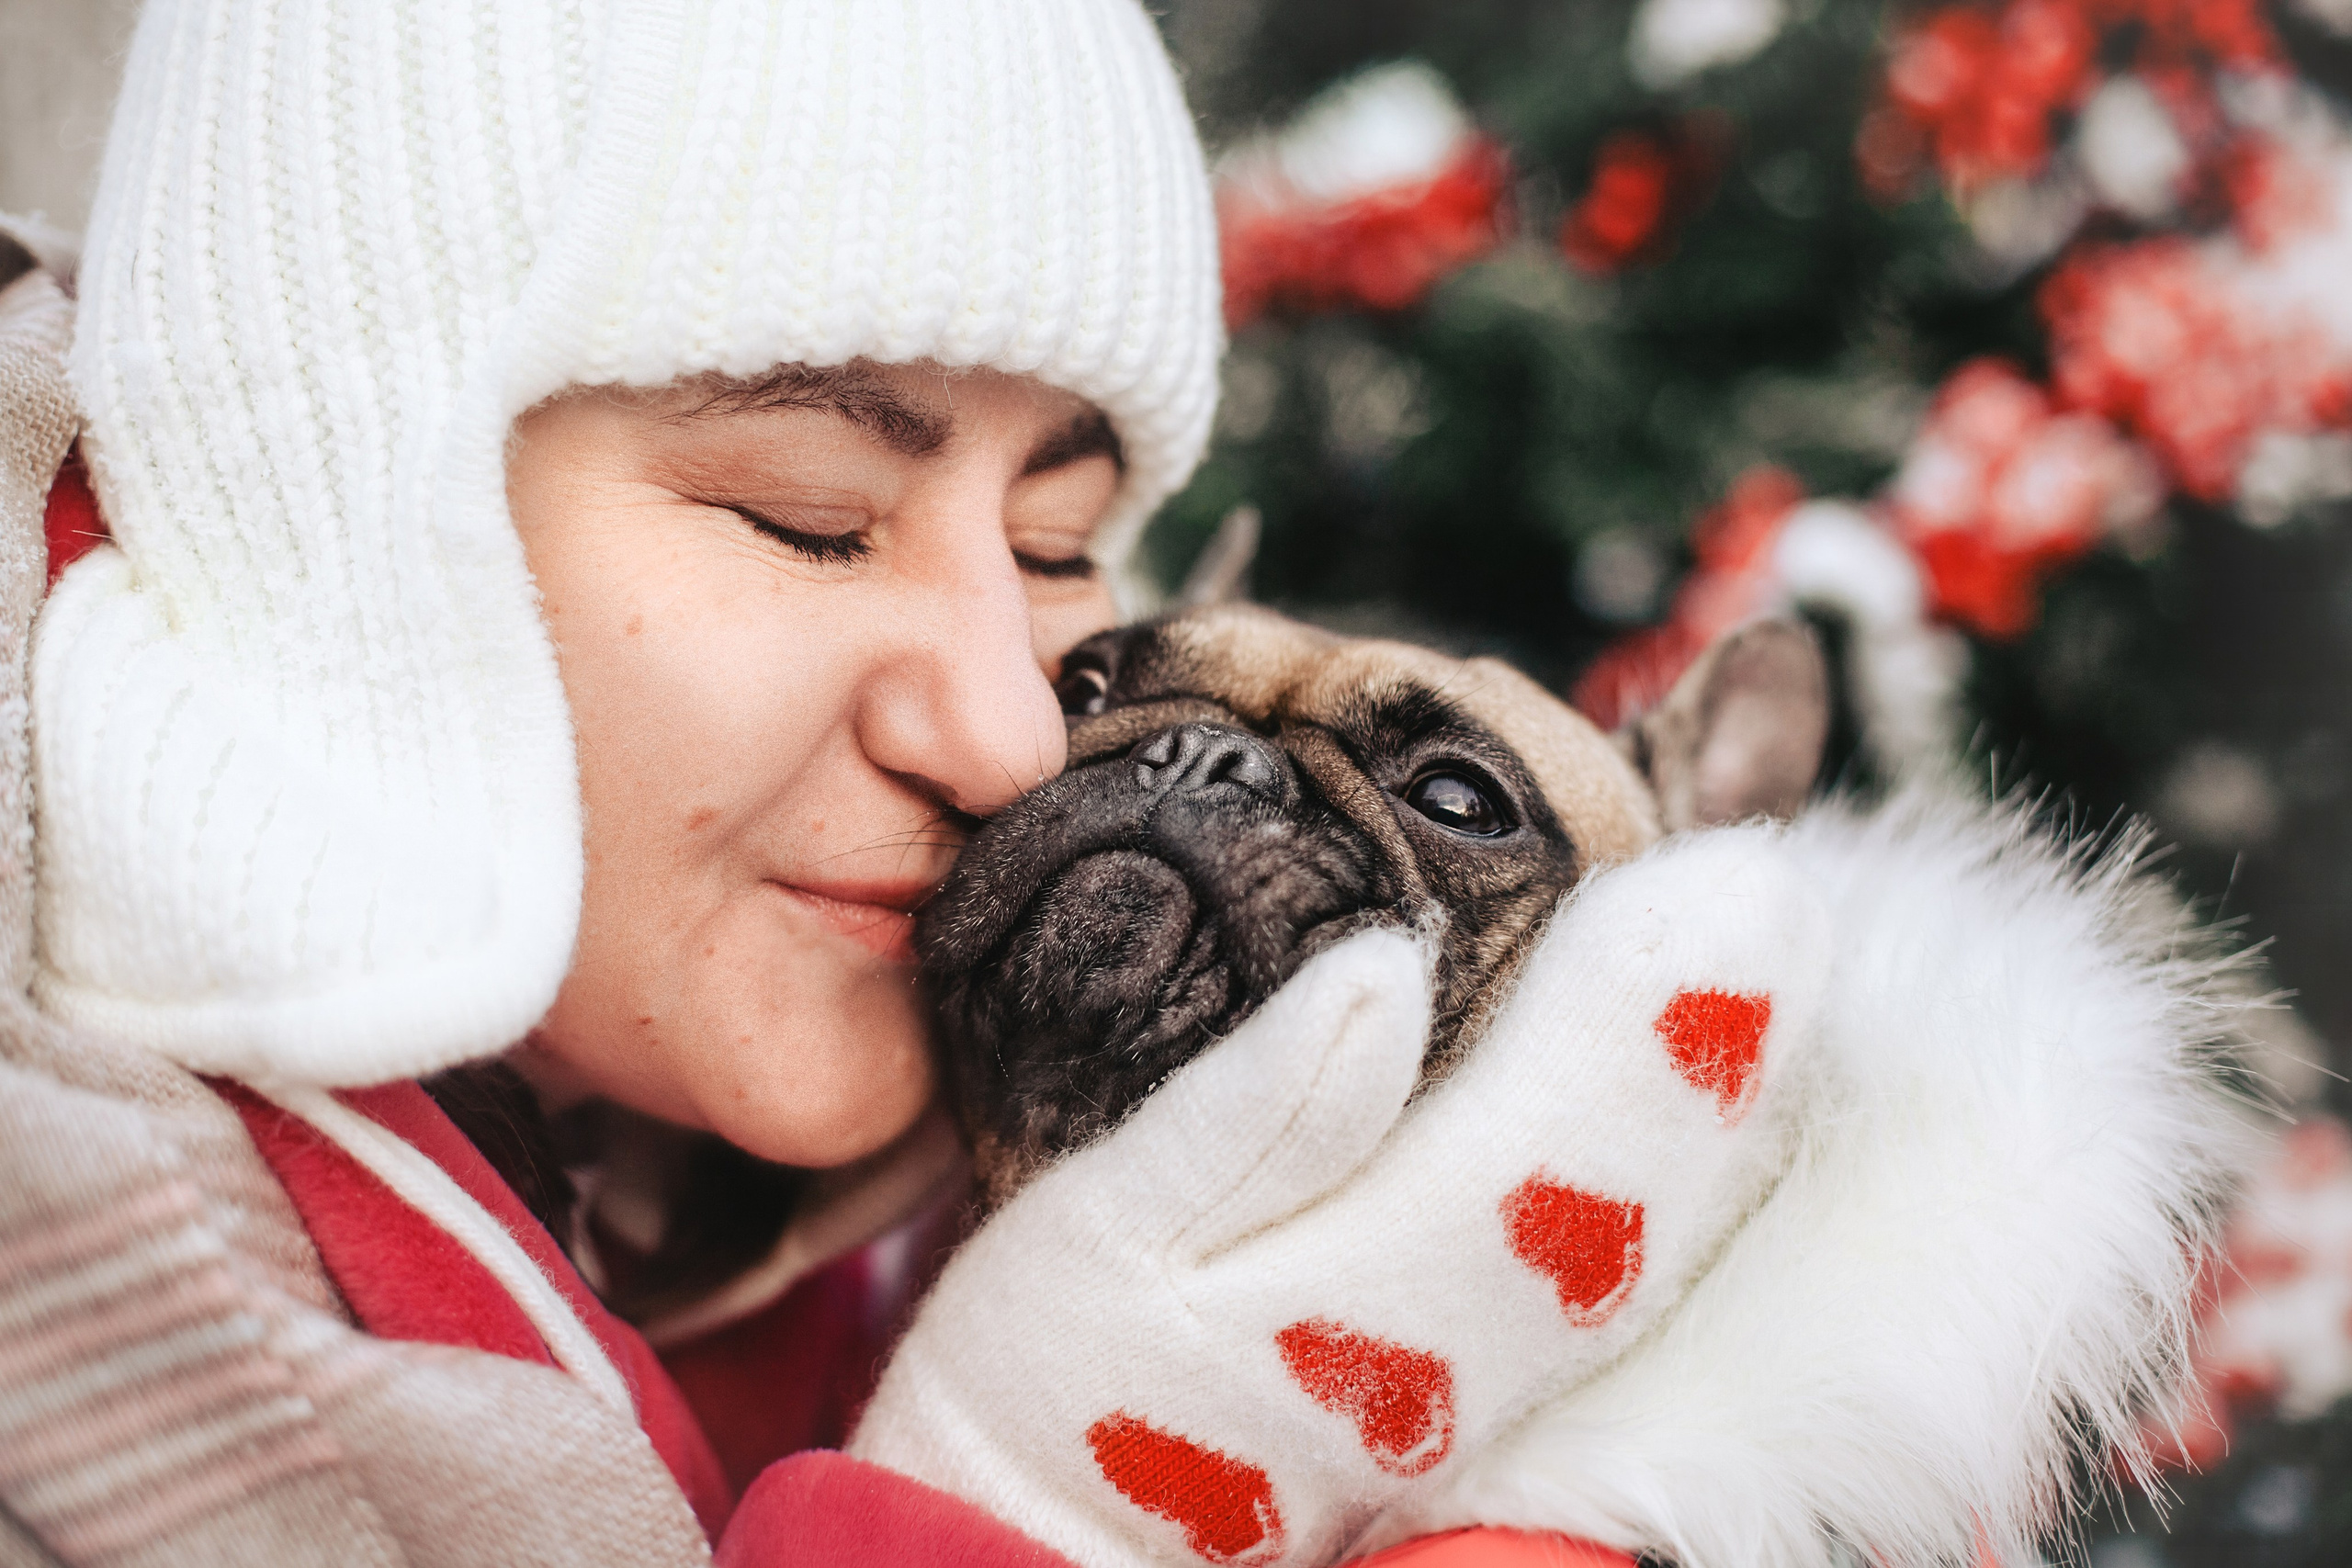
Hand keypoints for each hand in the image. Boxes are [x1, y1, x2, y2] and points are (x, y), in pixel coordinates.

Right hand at [853, 828, 1830, 1566]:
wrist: (1045, 1534)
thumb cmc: (1054, 1375)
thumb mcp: (1104, 1228)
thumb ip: (1250, 1109)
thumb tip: (1385, 969)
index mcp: (1369, 1292)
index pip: (1554, 1130)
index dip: (1654, 1005)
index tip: (1734, 879)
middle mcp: (1461, 1350)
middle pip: (1634, 1185)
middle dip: (1726, 1035)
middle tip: (1786, 891)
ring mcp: (1478, 1383)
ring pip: (1641, 1238)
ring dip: (1720, 1100)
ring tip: (1774, 967)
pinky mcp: (1466, 1393)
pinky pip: (1604, 1278)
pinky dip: (1663, 1176)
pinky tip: (1692, 1107)